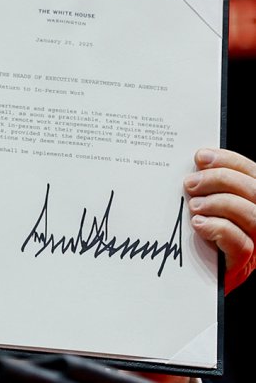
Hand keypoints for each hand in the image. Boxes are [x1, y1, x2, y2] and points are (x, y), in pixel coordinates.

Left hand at [184, 148, 255, 293]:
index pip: (253, 173)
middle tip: (190, 183)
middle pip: (255, 190)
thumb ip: (205, 189)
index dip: (229, 161)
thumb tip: (192, 166)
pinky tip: (198, 224)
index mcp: (252, 202)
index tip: (201, 156)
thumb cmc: (195, 240)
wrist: (191, 282)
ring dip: (220, 203)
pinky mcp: (242, 264)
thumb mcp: (203, 209)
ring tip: (193, 206)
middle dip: (220, 179)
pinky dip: (218, 228)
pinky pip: (241, 243)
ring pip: (253, 214)